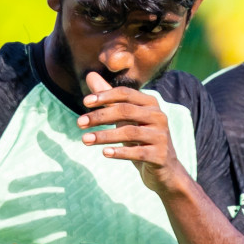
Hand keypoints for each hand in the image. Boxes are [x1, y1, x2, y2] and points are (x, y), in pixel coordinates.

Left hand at [78, 71, 191, 197]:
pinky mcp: (160, 155)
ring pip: (129, 132)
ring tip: (84, 139)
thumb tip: (89, 74)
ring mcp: (161, 136)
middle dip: (100, 116)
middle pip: (125, 111)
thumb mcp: (125, 118)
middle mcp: (159, 116)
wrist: (164, 169)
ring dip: (104, 136)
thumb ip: (108, 98)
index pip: (125, 94)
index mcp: (150, 103)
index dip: (105, 96)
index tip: (85, 102)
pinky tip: (104, 153)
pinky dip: (120, 152)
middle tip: (79, 123)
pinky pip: (138, 152)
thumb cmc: (140, 138)